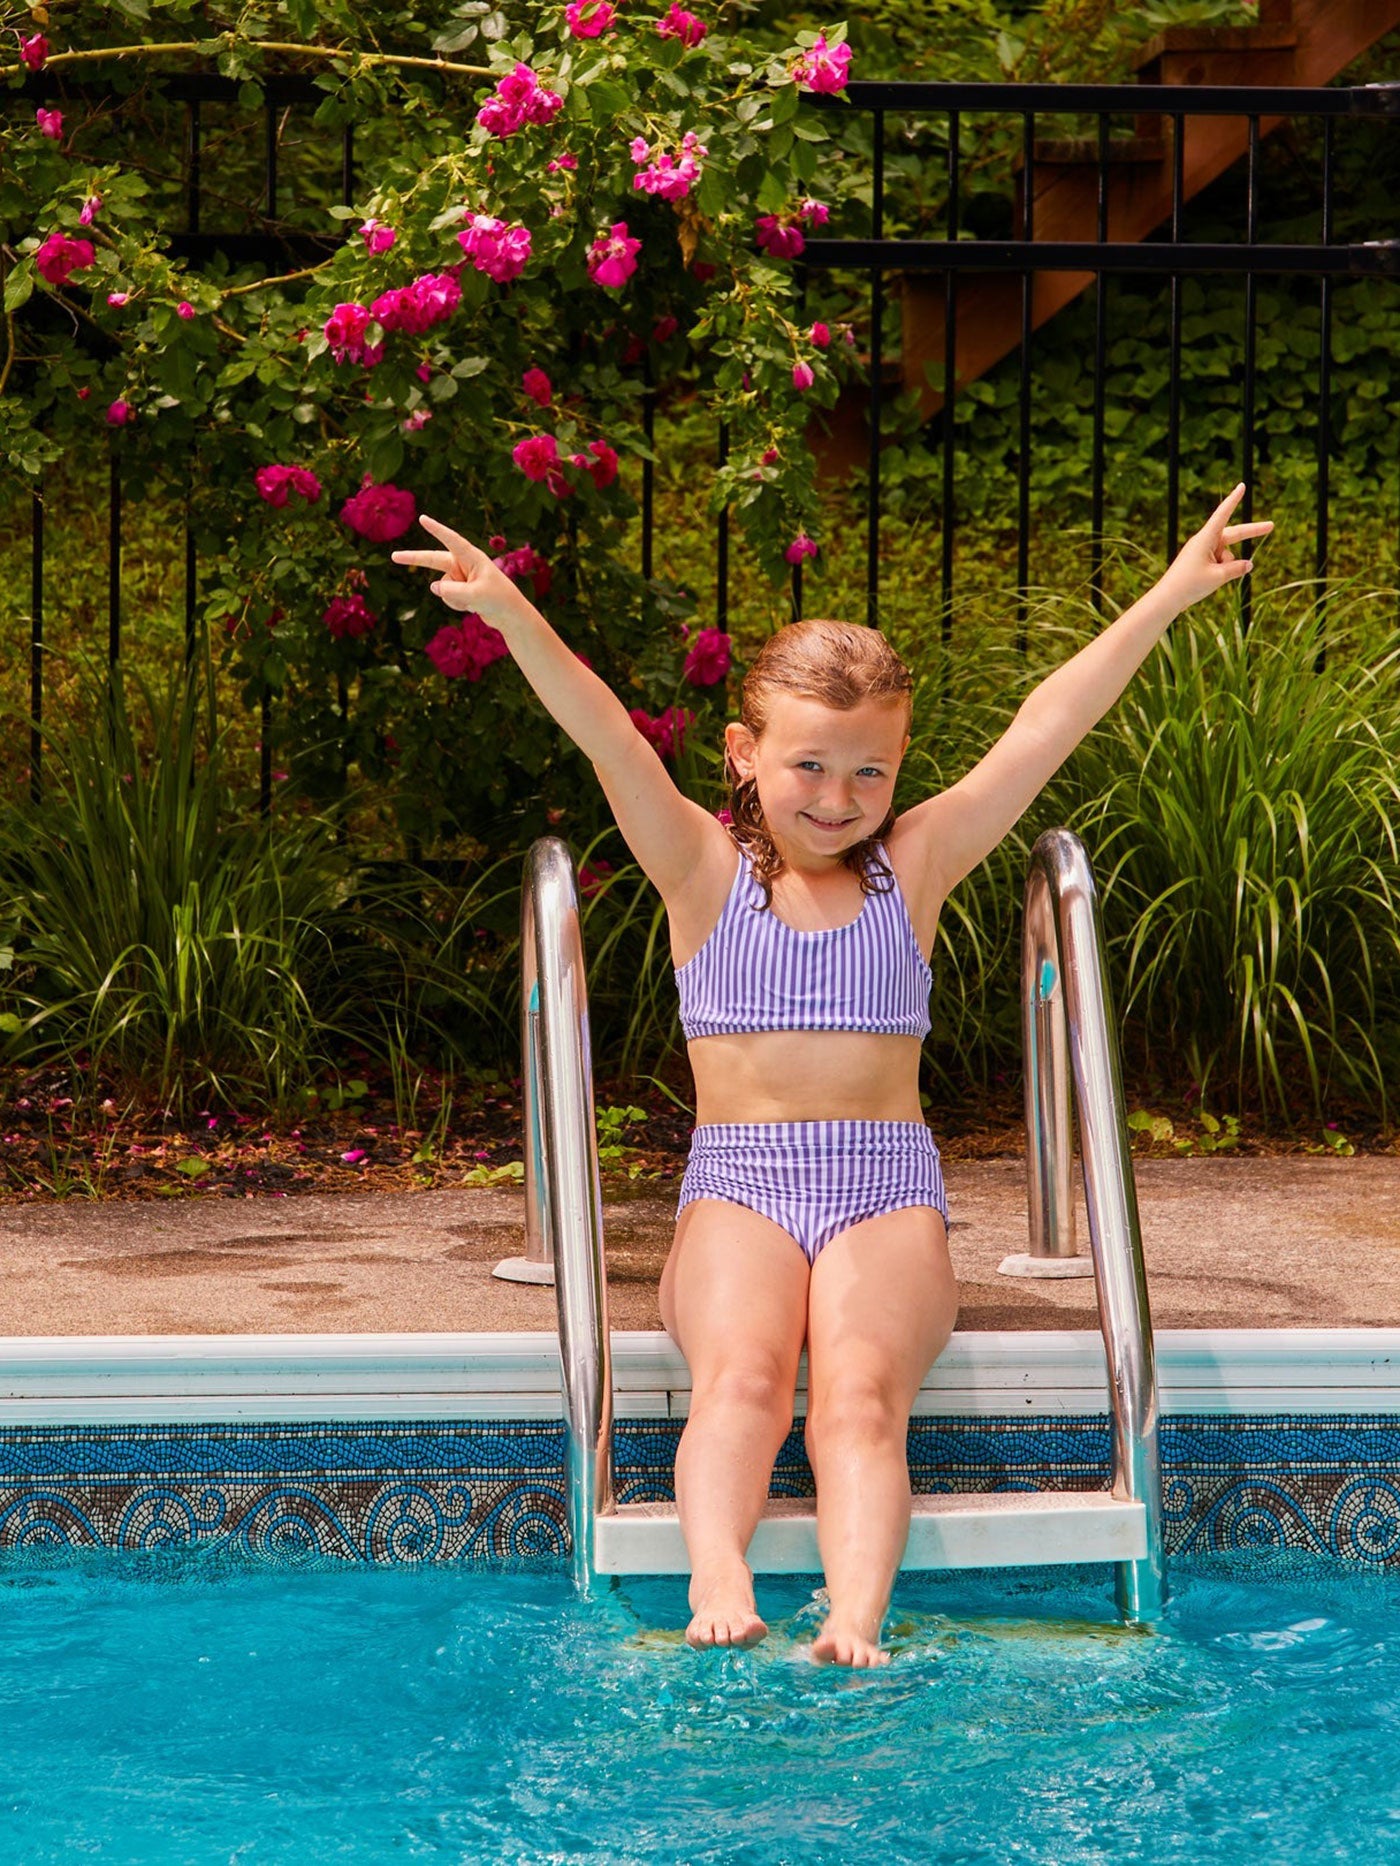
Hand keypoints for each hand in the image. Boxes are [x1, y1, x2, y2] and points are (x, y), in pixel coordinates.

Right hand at [391, 516, 527, 628]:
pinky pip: (447, 597)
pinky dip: (456, 604)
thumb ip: (452, 591)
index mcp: (473, 557)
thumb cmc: (498, 600)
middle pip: (433, 559)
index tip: (423, 519)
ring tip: (474, 601)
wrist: (510, 615)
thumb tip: (433, 587)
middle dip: (414, 559)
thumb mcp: (475, 596)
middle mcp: (464, 564)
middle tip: (394, 556)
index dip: (437, 530)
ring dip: (454, 598)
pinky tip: (471, 606)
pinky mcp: (459, 589)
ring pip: (443, 586)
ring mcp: (460, 577)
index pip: (451, 540)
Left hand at [1162, 484, 1273, 609]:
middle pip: (1234, 533)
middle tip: (1272, 525)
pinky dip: (1221, 571)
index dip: (1234, 500)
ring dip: (1227, 567)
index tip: (1242, 486)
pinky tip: (1208, 581)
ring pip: (1227, 555)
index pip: (1223, 514)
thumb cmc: (1189, 585)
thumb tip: (1249, 564)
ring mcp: (1202, 551)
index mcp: (1206, 538)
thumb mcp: (1218, 577)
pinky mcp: (1200, 561)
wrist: (1167, 599)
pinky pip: (1219, 563)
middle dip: (1252, 532)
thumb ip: (1236, 569)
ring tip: (1210, 577)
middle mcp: (1204, 540)